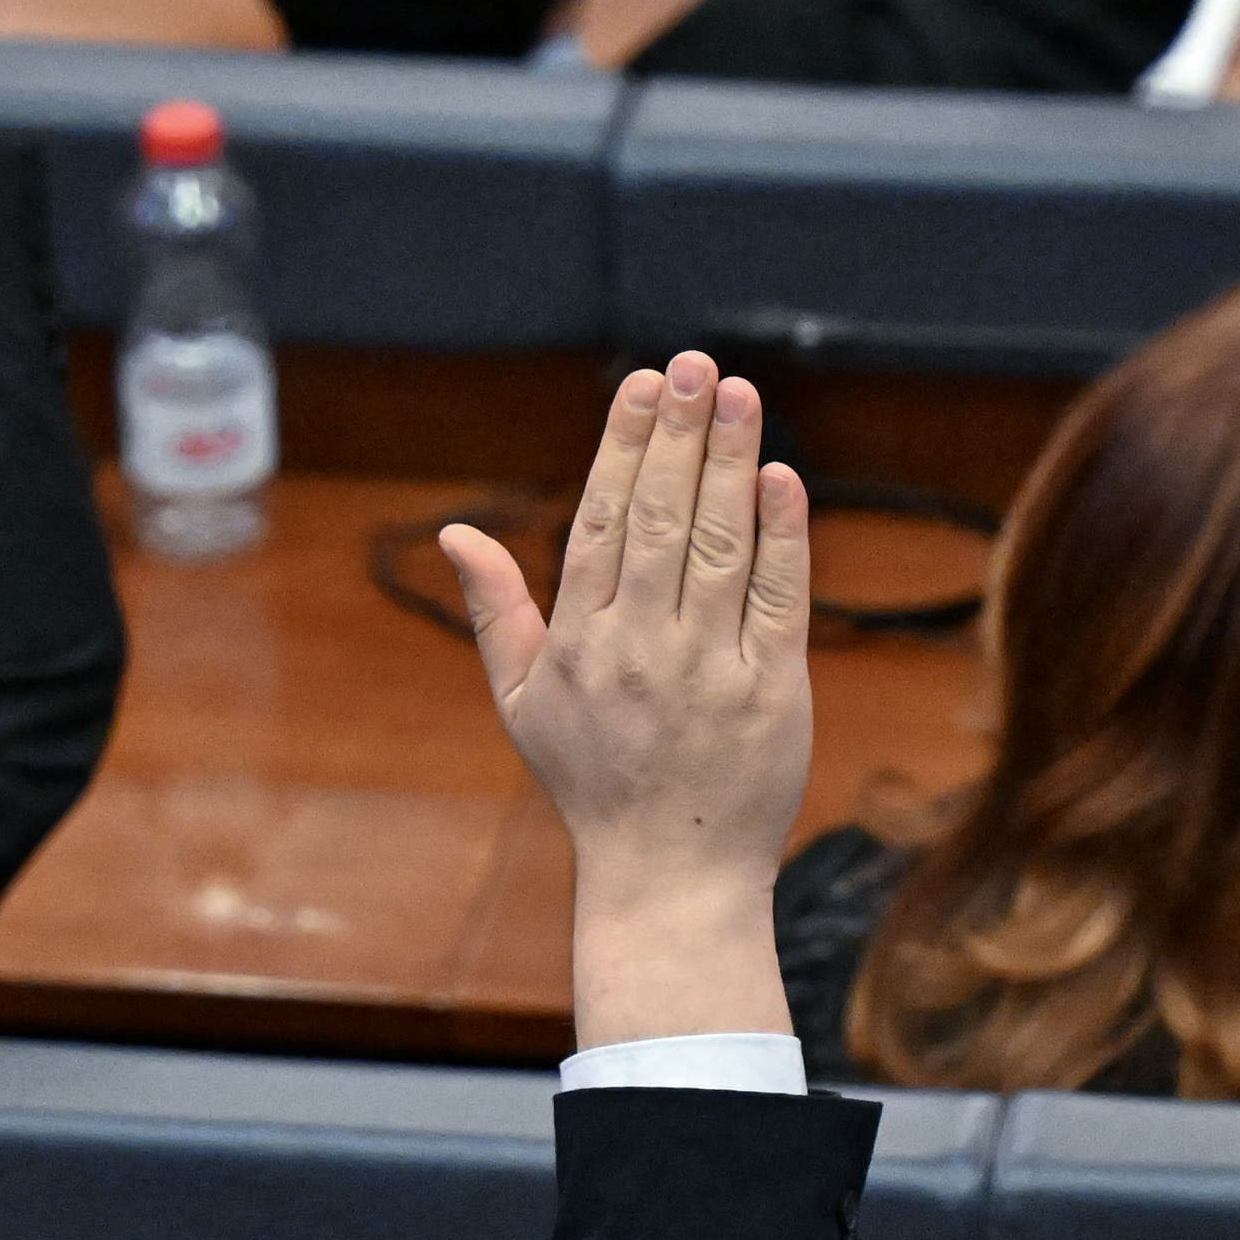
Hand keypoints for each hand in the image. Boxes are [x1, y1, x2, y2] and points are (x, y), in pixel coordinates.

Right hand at [438, 356, 811, 1049]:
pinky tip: (780, 478)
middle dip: (678, 435)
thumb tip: (456, 531)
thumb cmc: (592, 780)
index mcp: (580, 644)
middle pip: (660, 521)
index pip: (602, 523)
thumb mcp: (523, 700)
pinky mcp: (771, 691)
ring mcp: (709, 669)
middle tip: (694, 365)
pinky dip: (783, 537)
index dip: (623, 447)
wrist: (669, 873)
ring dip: (730, 464)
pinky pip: (778, 599)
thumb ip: (496, 608)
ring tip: (739, 395)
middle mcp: (642, 649)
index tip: (642, 384)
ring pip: (719, 546)